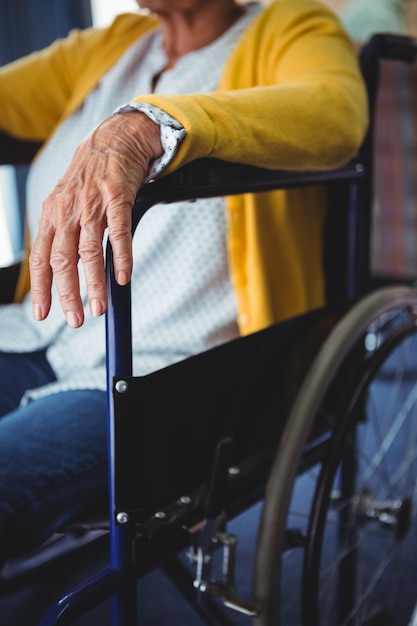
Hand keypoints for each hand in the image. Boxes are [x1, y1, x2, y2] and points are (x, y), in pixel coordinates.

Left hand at [29, 112, 161, 326]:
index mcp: (52, 215)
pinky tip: (122, 277)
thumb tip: (65, 270)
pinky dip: (121, 257)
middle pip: (63, 260)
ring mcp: (93, 203)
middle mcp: (68, 210)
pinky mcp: (118, 197)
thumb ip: (64, 234)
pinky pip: (119, 232)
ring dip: (93, 283)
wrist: (115, 139)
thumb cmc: (90, 175)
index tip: (44, 313)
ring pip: (89, 251)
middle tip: (76, 319)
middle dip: (68, 294)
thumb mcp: (67, 202)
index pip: (41, 258)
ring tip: (98, 307)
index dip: (41, 288)